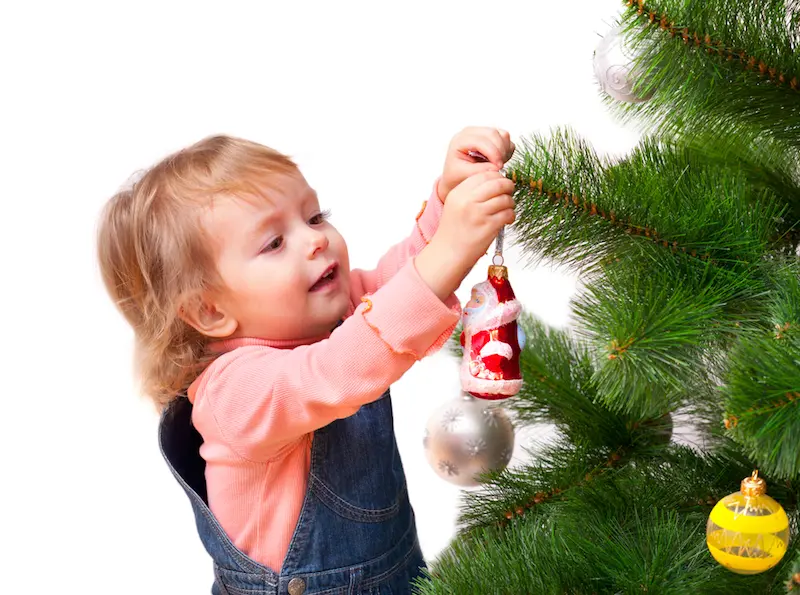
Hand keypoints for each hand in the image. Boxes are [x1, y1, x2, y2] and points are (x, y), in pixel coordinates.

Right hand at [415, 171, 515, 299]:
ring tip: (507, 208)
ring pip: (505, 199)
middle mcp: (468, 200)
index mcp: (459, 193)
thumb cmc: (454, 231)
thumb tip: (497, 180)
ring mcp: (478, 213)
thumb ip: (472, 192)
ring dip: (510, 203)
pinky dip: (511, 216)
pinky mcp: (489, 226)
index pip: (484, 174)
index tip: (500, 182)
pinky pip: (508, 214)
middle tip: (509, 191)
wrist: (448, 253)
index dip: (497, 176)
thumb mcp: (456, 205)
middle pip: (497, 183)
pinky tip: (507, 219)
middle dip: (508, 186)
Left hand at [437, 127, 515, 202]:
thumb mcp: (463, 175)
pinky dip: (507, 150)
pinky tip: (499, 160)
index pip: (481, 141)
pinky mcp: (491, 136)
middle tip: (499, 167)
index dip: (493, 153)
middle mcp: (471, 132)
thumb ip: (479, 170)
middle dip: (500, 152)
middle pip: (493, 134)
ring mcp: (482, 132)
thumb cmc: (456, 175)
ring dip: (505, 150)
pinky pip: (506, 138)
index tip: (498, 167)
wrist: (456, 176)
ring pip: (502, 134)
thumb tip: (496, 166)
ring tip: (498, 164)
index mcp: (460, 140)